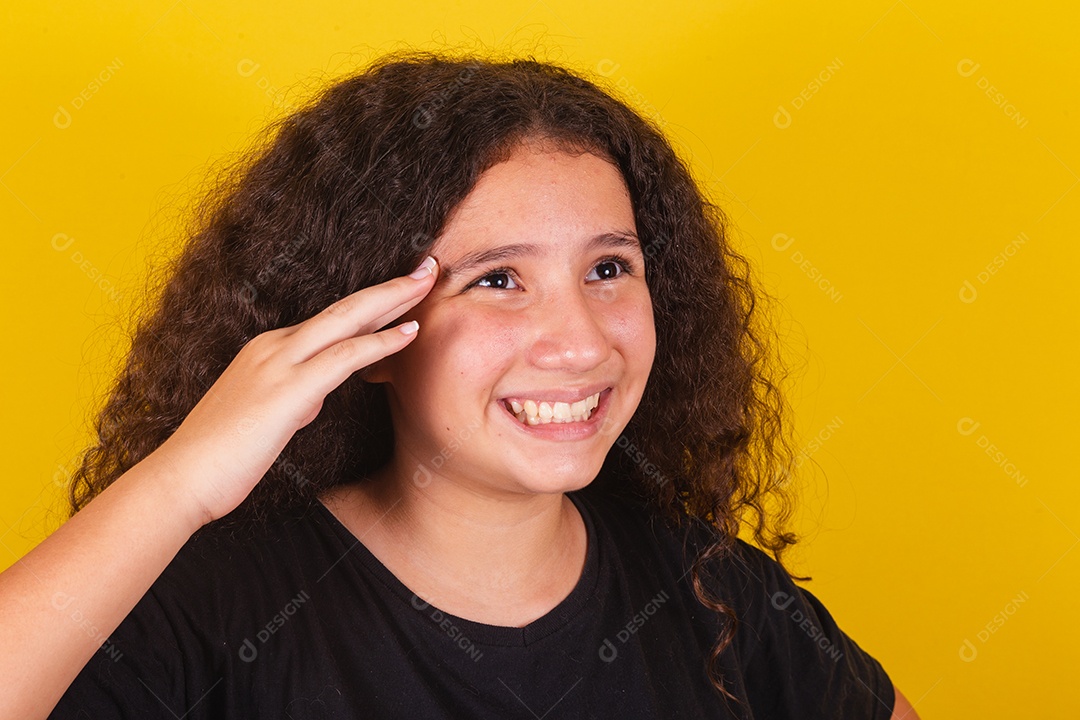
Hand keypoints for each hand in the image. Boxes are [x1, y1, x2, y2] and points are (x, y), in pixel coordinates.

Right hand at [148, 255, 438, 525]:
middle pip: (345, 307)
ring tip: (429, 282)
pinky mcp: (288, 390)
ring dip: (393, 300)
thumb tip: (313, 397)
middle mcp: (273, 347)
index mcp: (266, 351)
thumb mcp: (264, 419)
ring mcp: (279, 364)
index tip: (402, 290)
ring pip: (348, 320)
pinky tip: (410, 332)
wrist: (179, 480)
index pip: (330, 320)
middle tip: (427, 267)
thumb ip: (292, 401)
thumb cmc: (219, 458)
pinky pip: (344, 357)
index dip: (370, 303)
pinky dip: (380, 342)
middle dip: (390, 286)